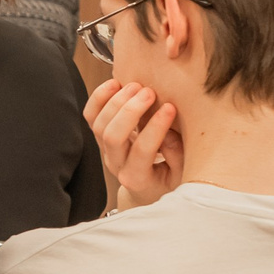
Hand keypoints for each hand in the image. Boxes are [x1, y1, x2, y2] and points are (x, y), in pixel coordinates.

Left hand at [85, 78, 181, 207]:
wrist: (146, 190)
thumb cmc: (168, 181)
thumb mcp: (181, 176)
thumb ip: (177, 157)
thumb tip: (168, 133)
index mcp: (138, 178)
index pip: (142, 151)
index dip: (155, 127)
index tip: (170, 107)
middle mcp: (116, 164)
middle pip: (113, 136)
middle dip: (130, 111)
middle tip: (149, 92)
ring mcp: (105, 150)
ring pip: (99, 124)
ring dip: (116, 101)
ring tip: (136, 86)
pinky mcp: (100, 137)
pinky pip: (91, 116)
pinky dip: (98, 98)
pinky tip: (115, 83)